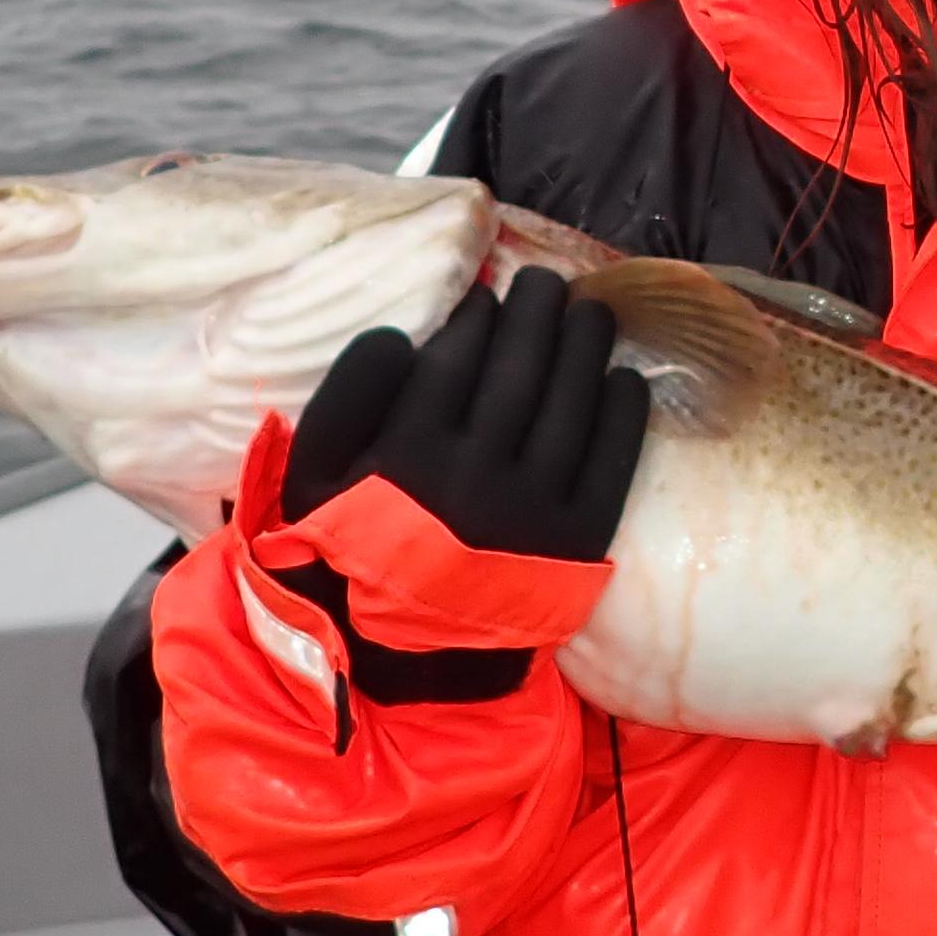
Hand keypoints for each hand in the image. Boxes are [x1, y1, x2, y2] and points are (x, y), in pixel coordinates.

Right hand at [282, 270, 647, 564]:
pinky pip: (612, 460)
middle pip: (521, 367)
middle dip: (537, 312)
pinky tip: (622, 377)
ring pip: (572, 402)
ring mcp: (534, 508)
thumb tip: (406, 336)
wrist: (407, 652)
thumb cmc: (354, 547)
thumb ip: (347, 395)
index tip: (488, 297)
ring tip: (590, 313)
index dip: (479, 315)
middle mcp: (477, 474)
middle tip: (546, 283)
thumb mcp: (314, 474)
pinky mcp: (578, 539)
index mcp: (410, 452)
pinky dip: (622, 411)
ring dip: (586, 345)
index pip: (458, 357)